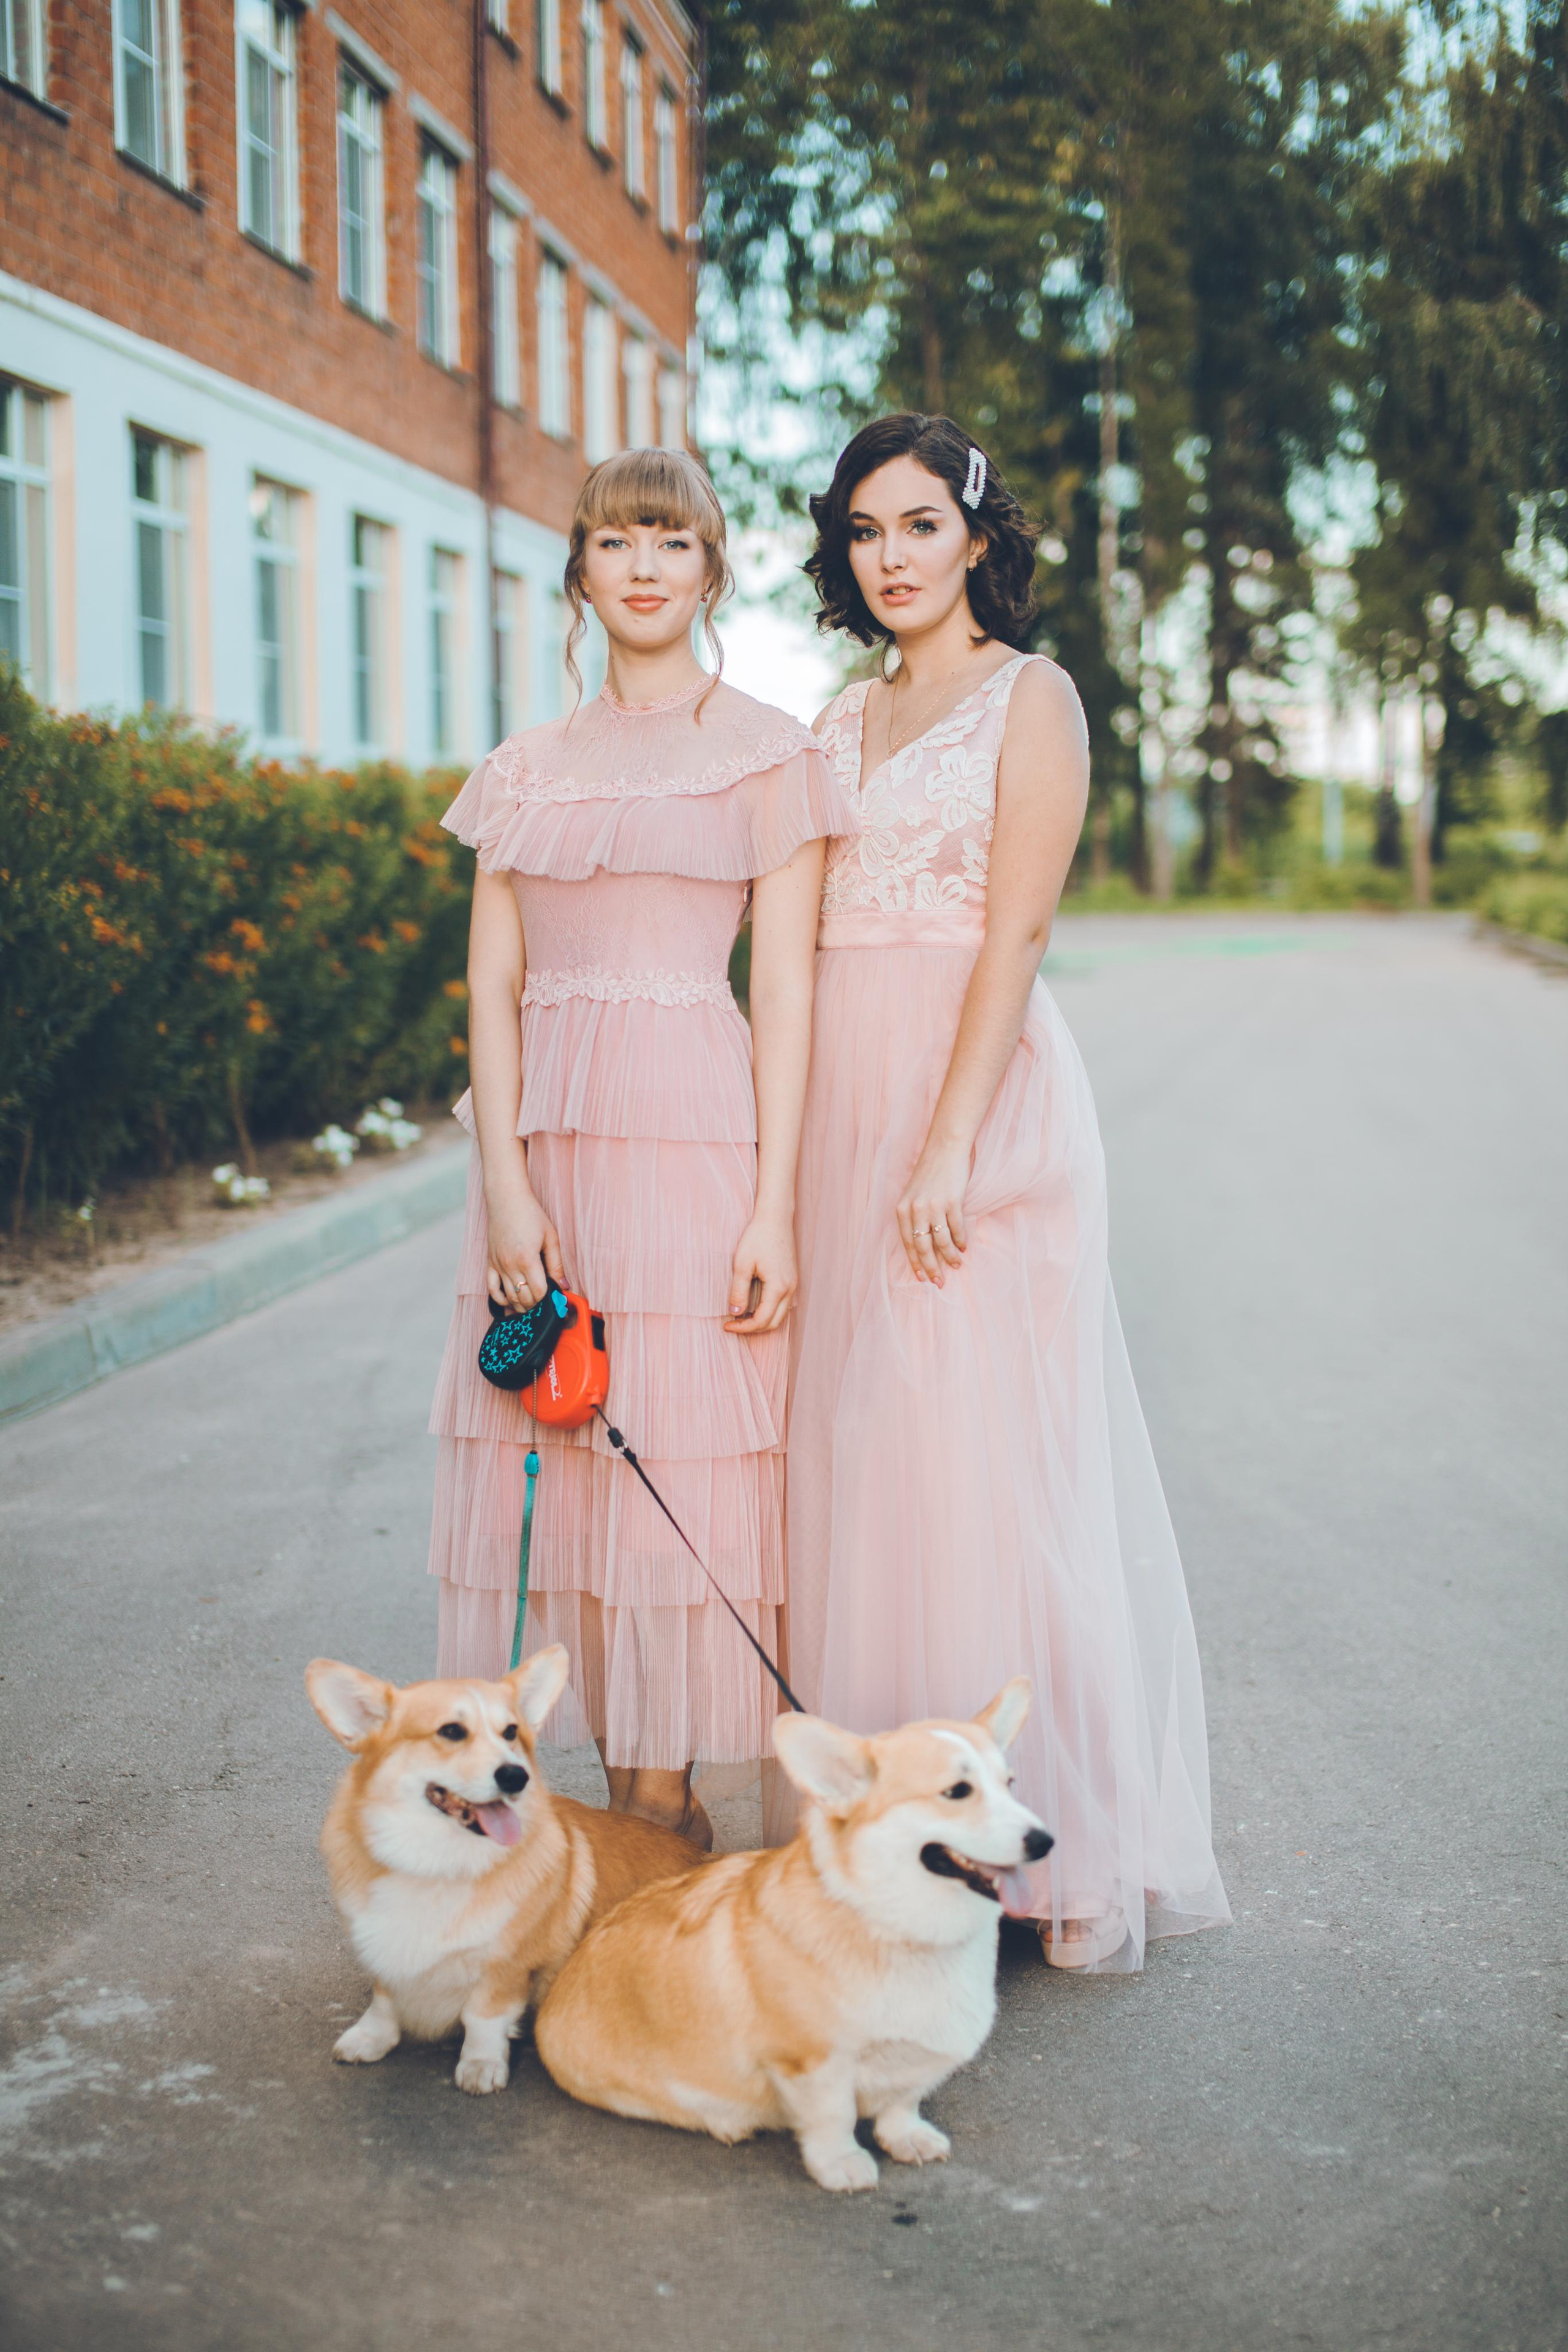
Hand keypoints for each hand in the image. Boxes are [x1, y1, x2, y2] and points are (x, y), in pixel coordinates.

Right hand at [485, 1184, 564, 1309]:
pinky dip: (500, 1300)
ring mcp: (497, 1265)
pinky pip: (491, 1289)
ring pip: (508, 1297)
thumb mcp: (550, 1237)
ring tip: (533, 1308)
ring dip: (521, 1307)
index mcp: (527, 1259)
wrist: (507, 1199)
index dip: (550, 1301)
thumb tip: (564, 1286)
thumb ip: (557, 1264)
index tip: (558, 1302)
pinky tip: (510, 1302)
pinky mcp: (490, 1262)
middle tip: (547, 1306)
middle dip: (537, 1307)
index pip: (539, 1293)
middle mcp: (510, 1265)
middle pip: (524, 1299)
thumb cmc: (530, 1215)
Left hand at [724, 1210, 796, 1334]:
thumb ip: (738, 1291)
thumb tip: (735, 1313)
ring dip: (761, 1320)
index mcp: (778, 1287)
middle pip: (773, 1323)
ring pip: (780, 1315)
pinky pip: (782, 1304)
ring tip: (742, 1316)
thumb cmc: (758, 1237)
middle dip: (753, 1328)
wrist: (776, 1218)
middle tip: (733, 1324)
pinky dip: (768, 1310)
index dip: (743, 1327)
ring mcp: (793, 1284)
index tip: (726, 1325)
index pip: (761, 1320)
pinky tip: (754, 1304)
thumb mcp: (742, 1264)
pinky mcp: (791, 1279)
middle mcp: (790, 1289)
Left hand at [896, 1139, 969, 1285]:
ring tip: (956, 1265)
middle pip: (922, 1247)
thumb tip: (926, 1245)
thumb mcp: (914, 1194)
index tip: (921, 1277)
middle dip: (931, 1267)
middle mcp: (915, 1209)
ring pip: (941, 1241)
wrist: (945, 1148)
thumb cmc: (930, 1172)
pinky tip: (964, 1247)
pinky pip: (956, 1229)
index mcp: (902, 1209)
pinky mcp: (952, 1202)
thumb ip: (915, 1217)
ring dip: (950, 1256)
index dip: (915, 1263)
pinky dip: (961, 1241)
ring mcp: (934, 1206)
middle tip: (939, 1282)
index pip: (907, 1243)